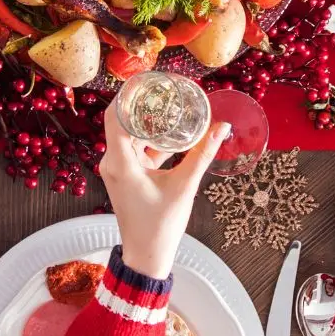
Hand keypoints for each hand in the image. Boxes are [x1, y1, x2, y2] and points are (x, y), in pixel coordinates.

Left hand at [98, 106, 227, 279]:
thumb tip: (221, 128)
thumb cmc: (161, 225)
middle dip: (144, 106)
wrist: (147, 256)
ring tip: (172, 107)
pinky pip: (136, 151)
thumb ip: (202, 154)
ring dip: (150, 125)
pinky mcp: (125, 177)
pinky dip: (152, 142)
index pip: (115, 116)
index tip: (146, 80)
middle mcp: (113, 162)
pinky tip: (173, 135)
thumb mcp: (185, 186)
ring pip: (131, 137)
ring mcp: (118, 170)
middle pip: (123, 123)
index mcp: (120, 162)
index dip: (127, 94)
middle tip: (165, 90)